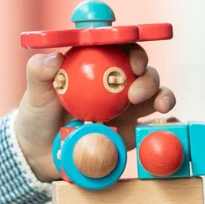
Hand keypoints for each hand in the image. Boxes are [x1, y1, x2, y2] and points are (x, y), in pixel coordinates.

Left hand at [14, 45, 176, 182]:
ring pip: (155, 95)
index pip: (120, 50)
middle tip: (136, 93)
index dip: (132, 51)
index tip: (133, 63)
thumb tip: (54, 59)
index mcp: (95, 66)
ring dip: (163, 96)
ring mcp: (125, 108)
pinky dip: (167, 123)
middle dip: (148, 78)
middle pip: (143, 72)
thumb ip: (39, 72)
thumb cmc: (37, 115)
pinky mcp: (131, 133)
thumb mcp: (35, 92)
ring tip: (160, 106)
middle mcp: (115, 84)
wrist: (40, 153)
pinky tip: (170, 123)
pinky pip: (154, 127)